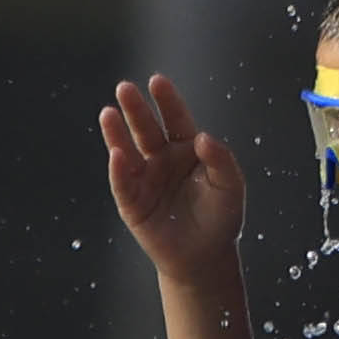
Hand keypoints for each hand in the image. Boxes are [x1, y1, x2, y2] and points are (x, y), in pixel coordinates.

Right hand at [97, 75, 244, 274]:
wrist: (205, 258)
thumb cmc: (220, 218)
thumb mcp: (230, 186)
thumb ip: (221, 160)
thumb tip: (202, 137)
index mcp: (186, 149)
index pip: (175, 119)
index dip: (166, 100)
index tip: (157, 81)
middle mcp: (162, 158)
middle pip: (146, 128)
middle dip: (135, 109)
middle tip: (125, 87)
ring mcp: (144, 179)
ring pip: (127, 150)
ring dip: (116, 132)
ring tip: (108, 112)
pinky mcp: (131, 202)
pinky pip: (123, 183)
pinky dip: (118, 169)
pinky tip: (117, 154)